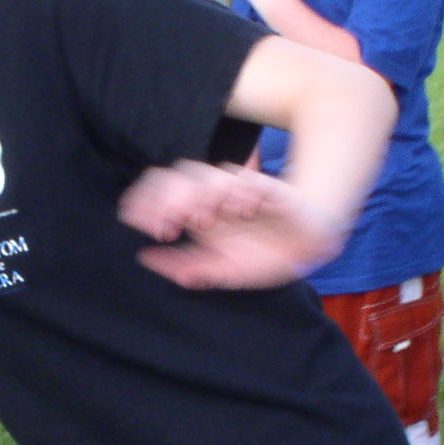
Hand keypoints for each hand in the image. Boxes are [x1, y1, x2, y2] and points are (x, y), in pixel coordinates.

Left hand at [120, 159, 339, 288]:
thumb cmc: (265, 254)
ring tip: (202, 219)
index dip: (144, 202)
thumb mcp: (223, 268)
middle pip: (177, 177)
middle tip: (170, 225)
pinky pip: (247, 181)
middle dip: (167, 199)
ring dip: (200, 195)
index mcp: (198, 211)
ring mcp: (238, 190)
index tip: (134, 220)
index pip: (161, 191)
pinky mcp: (266, 188)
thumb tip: (146, 258)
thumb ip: (187, 266)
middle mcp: (214, 197)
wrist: (309, 246)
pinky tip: (241, 210)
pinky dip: (240, 192)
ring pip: (207, 177)